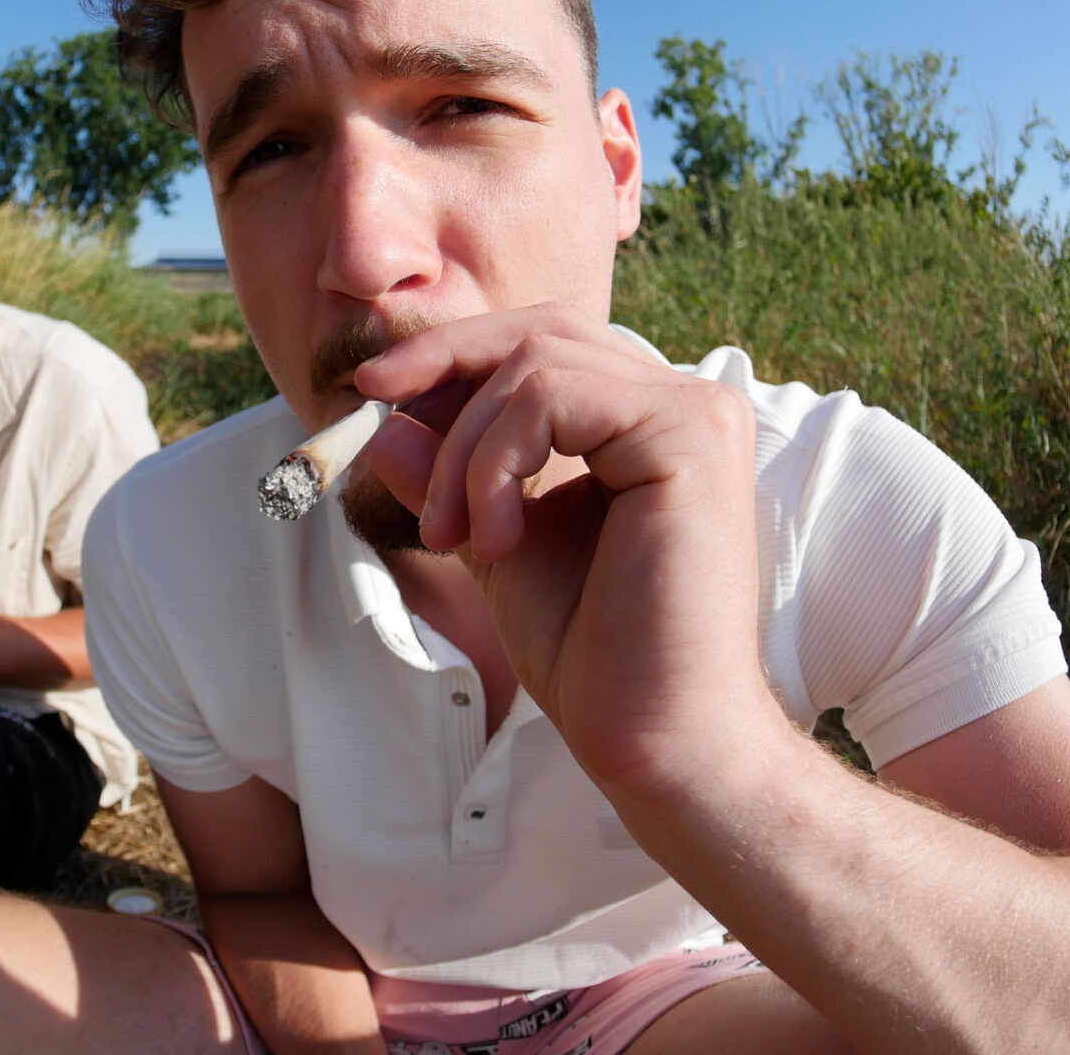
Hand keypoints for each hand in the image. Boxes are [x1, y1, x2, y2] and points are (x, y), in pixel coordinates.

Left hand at [355, 304, 782, 799]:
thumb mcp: (497, 544)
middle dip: (444, 366)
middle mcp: (685, 403)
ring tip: (455, 535)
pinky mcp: (691, 435)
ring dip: (465, 451)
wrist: (653, 738)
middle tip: (373, 415)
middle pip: (541, 331)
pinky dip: (496, 460)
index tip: (374, 392)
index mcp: (648, 423)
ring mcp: (697, 413)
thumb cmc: (594, 654)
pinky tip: (497, 537)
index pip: (544, 345)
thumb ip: (452, 478)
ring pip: (535, 365)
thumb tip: (383, 424)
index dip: (455, 354)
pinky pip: (552, 396)